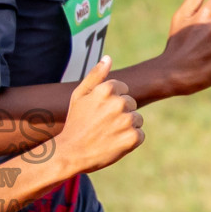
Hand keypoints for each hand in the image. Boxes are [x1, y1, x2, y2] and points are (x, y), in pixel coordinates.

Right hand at [55, 57, 144, 174]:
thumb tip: (108, 58)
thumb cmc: (75, 123)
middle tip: (102, 125)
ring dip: (126, 127)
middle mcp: (118, 102)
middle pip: (131, 104)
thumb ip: (95, 75)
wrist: (71, 153)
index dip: (111, 102)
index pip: (123, 89)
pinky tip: (114, 143)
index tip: (99, 112)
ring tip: (108, 134)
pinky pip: (140, 135)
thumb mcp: (79, 95)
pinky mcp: (132, 138)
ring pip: (137, 119)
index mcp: (107, 89)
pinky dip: (130, 141)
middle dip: (121, 113)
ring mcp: (126, 120)